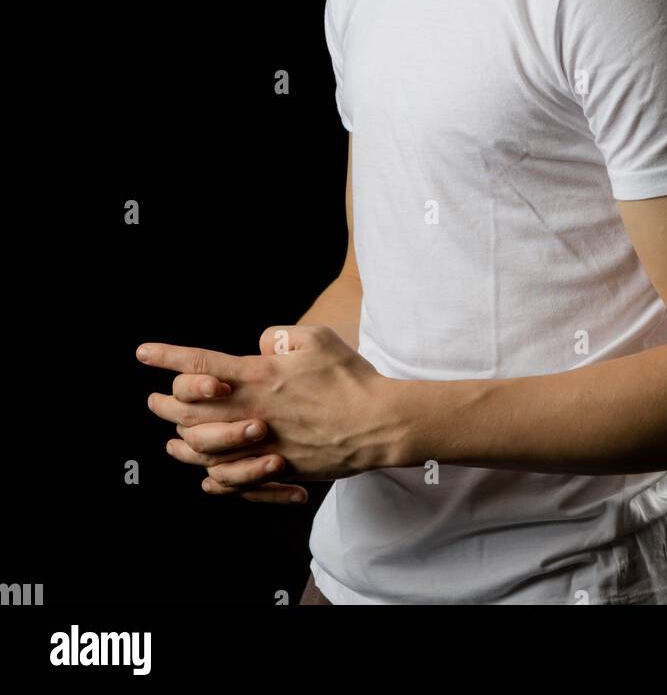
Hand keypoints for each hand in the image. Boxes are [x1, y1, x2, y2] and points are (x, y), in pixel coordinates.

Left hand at [137, 324, 401, 499]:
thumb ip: (281, 335)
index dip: (166, 357)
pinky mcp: (275, 468)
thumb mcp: (317, 338)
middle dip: (164, 403)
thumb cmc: (349, 378)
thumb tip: (260, 344)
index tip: (143, 354)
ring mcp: (261, 444)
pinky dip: (209, 473)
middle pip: (189, 410)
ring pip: (202, 447)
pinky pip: (229, 477)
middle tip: (153, 400)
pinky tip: (204, 469)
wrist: (376, 424)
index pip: (199, 364)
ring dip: (180, 439)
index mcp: (259, 376)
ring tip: (170, 435)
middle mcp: (252, 412)